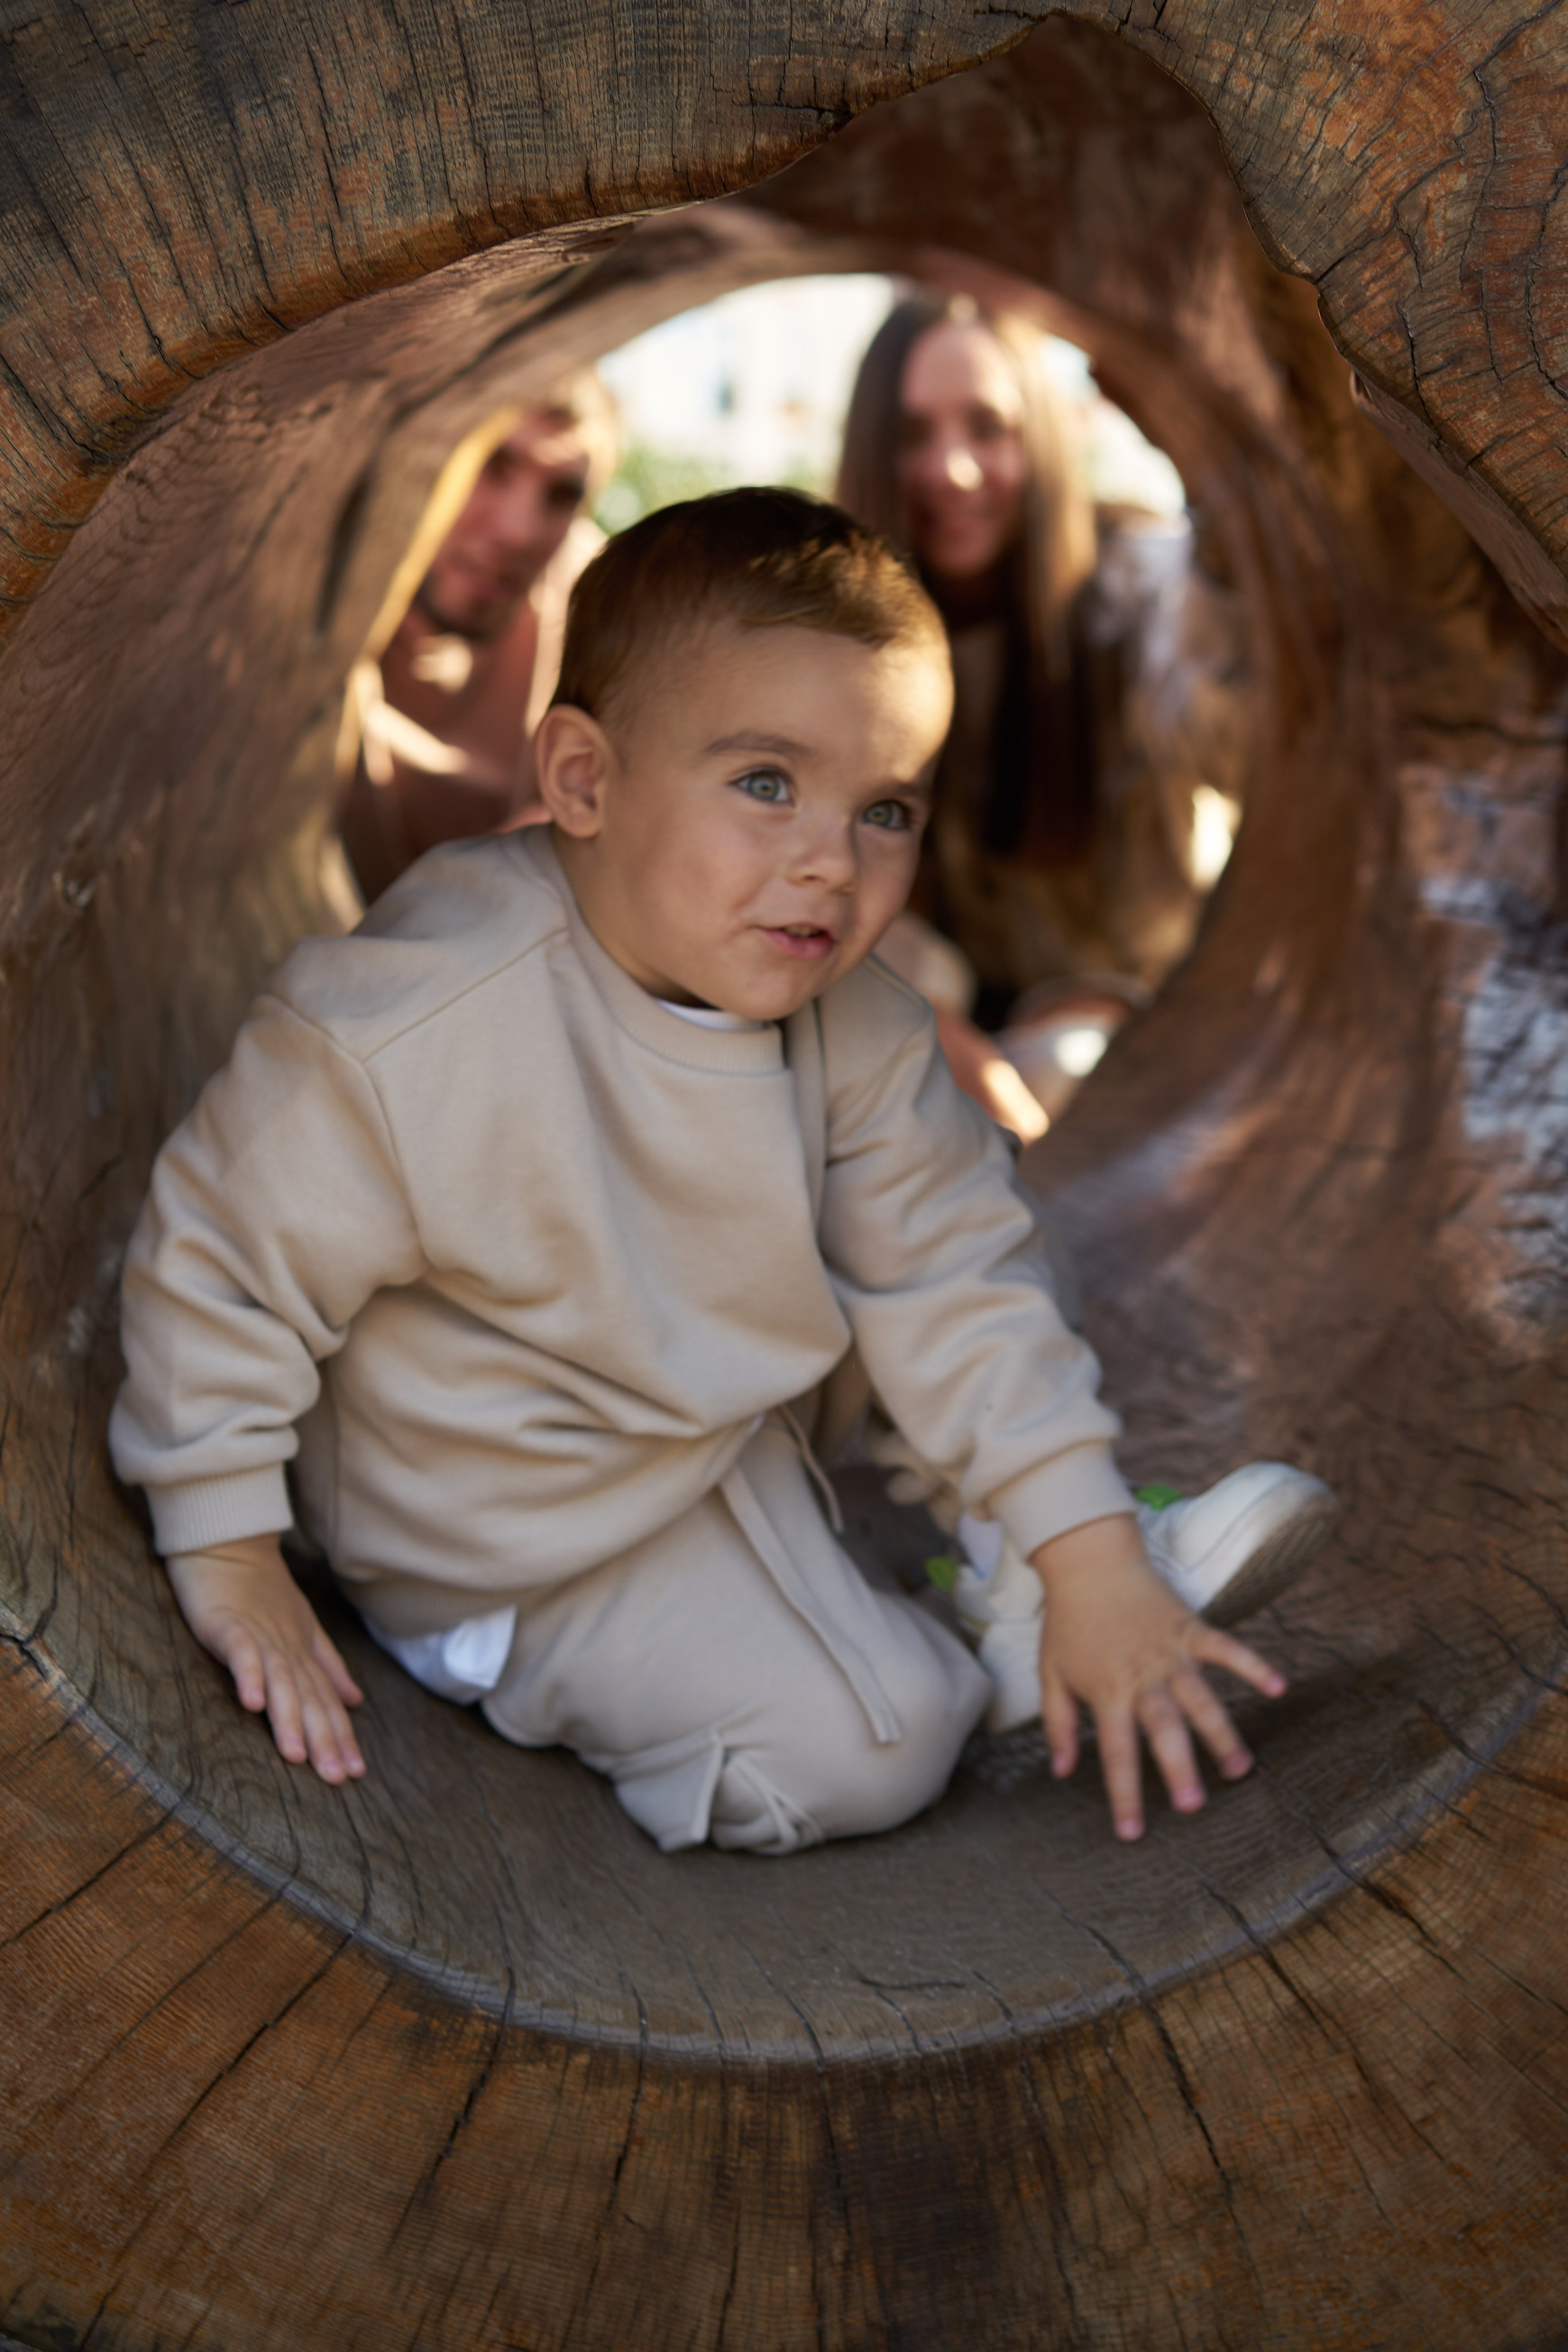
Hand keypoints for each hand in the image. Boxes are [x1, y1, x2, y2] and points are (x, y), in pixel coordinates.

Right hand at [165, 1534, 365, 1784]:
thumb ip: (327, 1665)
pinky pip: (242, 1652)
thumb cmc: (260, 1590)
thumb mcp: (301, 1629)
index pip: (326, 1700)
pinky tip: (253, 1705)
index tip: (355, 1773)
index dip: (341, 1735)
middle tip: (337, 1778)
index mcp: (303, 1652)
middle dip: (325, 1739)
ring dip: (290, 1719)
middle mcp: (288, 1647)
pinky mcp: (229, 1624)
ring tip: (298, 1756)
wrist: (229, 1542)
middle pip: (309, 1698)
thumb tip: (355, 1701)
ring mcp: (260, 1635)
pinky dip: (249, 1675)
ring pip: (281, 1682)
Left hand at [1031, 1512, 1285, 1840]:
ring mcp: (1171, 1653)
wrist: (1088, 1562)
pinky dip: (1252, 1665)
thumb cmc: (1069, 1622)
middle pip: (1164, 1729)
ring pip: (1201, 1698)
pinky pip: (1227, 1649)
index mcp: (1107, 1692)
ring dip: (1221, 1734)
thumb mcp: (1051, 1673)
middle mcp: (1142, 1677)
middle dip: (1179, 1768)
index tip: (1132, 1834)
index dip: (1124, 1795)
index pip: (1116, 1753)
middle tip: (1194, 1806)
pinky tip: (1278, 1687)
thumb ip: (1056, 1724)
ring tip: (1240, 1769)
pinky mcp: (1191, 1629)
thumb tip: (1062, 1772)